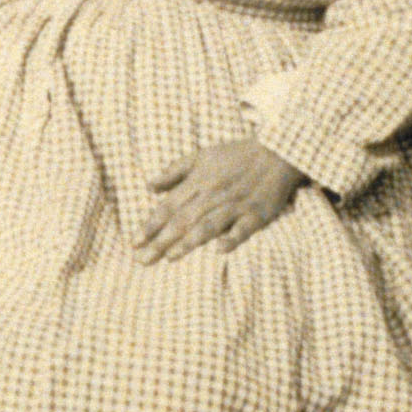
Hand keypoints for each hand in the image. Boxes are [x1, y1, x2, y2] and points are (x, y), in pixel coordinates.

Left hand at [136, 140, 304, 263]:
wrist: (276, 151)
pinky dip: (232, 238)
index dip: (150, 225)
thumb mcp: (200, 156)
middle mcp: (213, 195)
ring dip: (188, 242)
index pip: (168, 207)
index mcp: (197, 182)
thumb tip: (149, 187)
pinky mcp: (257, 214)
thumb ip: (174, 172)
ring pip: (208, 225)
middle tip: (142, 260)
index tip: (134, 242)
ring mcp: (235, 205)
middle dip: (160, 241)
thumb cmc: (235, 155)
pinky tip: (219, 250)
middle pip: (182, 220)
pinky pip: (243, 228)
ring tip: (169, 257)